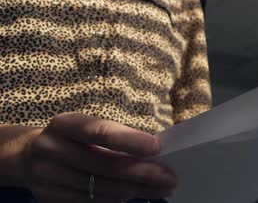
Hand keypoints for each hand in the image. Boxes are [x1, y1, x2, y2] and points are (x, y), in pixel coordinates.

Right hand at [16, 112, 176, 202]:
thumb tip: (154, 152)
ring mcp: (49, 177)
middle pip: (105, 165)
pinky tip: (135, 195)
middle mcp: (53, 149)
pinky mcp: (50, 198)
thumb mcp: (84, 127)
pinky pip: (91, 202)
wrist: (26, 155)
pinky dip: (116, 199)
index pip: (101, 132)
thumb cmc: (71, 137)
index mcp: (65, 124)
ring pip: (101, 188)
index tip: (158, 147)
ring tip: (160, 188)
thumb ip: (113, 136)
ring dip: (136, 190)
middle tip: (169, 176)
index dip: (131, 140)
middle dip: (142, 172)